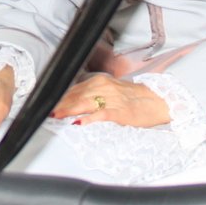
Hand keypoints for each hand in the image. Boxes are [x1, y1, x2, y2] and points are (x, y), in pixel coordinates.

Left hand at [50, 72, 170, 127]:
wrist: (160, 101)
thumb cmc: (136, 99)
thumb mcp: (112, 92)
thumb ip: (94, 95)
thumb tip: (76, 104)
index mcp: (101, 82)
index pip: (74, 89)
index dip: (60, 97)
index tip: (47, 103)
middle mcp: (104, 87)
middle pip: (76, 95)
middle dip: (60, 104)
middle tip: (46, 111)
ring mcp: (112, 99)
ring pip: (84, 103)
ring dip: (68, 109)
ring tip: (56, 115)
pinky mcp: (120, 112)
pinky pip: (101, 114)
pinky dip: (89, 118)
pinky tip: (79, 122)